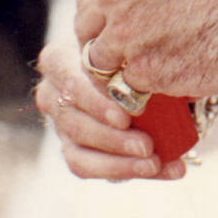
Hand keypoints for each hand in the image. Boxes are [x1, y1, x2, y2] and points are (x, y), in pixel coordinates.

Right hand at [35, 40, 185, 181]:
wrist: (112, 61)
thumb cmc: (122, 48)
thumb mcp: (122, 49)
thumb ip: (130, 63)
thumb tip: (162, 83)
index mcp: (58, 60)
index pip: (73, 87)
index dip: (98, 105)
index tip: (127, 119)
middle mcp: (51, 94)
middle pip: (75, 125)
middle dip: (113, 140)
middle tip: (146, 146)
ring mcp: (59, 125)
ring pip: (79, 154)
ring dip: (121, 162)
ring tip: (155, 163)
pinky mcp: (72, 149)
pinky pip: (91, 168)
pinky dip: (130, 170)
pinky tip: (165, 169)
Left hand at [75, 0, 217, 99]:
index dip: (101, 11)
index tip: (114, 23)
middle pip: (85, 25)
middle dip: (104, 39)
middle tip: (130, 50)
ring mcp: (123, 31)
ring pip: (98, 60)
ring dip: (120, 67)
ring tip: (152, 64)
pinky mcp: (138, 68)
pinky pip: (123, 85)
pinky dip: (142, 86)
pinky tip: (167, 75)